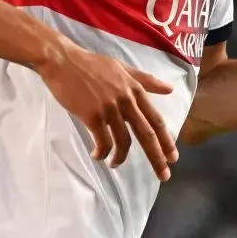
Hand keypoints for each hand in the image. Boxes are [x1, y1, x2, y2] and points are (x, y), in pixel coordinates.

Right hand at [36, 43, 178, 180]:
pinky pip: (102, 142)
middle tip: (164, 176)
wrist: (63, 61)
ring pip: (123, 142)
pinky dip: (101, 153)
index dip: (166, 140)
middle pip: (146, 134)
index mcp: (135, 89)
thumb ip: (146, 80)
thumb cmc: (92, 65)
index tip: (173, 157)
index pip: (156, 119)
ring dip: (120, 158)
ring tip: (114, 163)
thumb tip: (170, 89)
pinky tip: (97, 155)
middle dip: (157, 158)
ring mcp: (109, 109)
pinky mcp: (92, 116)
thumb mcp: (122, 68)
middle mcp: (126, 100)